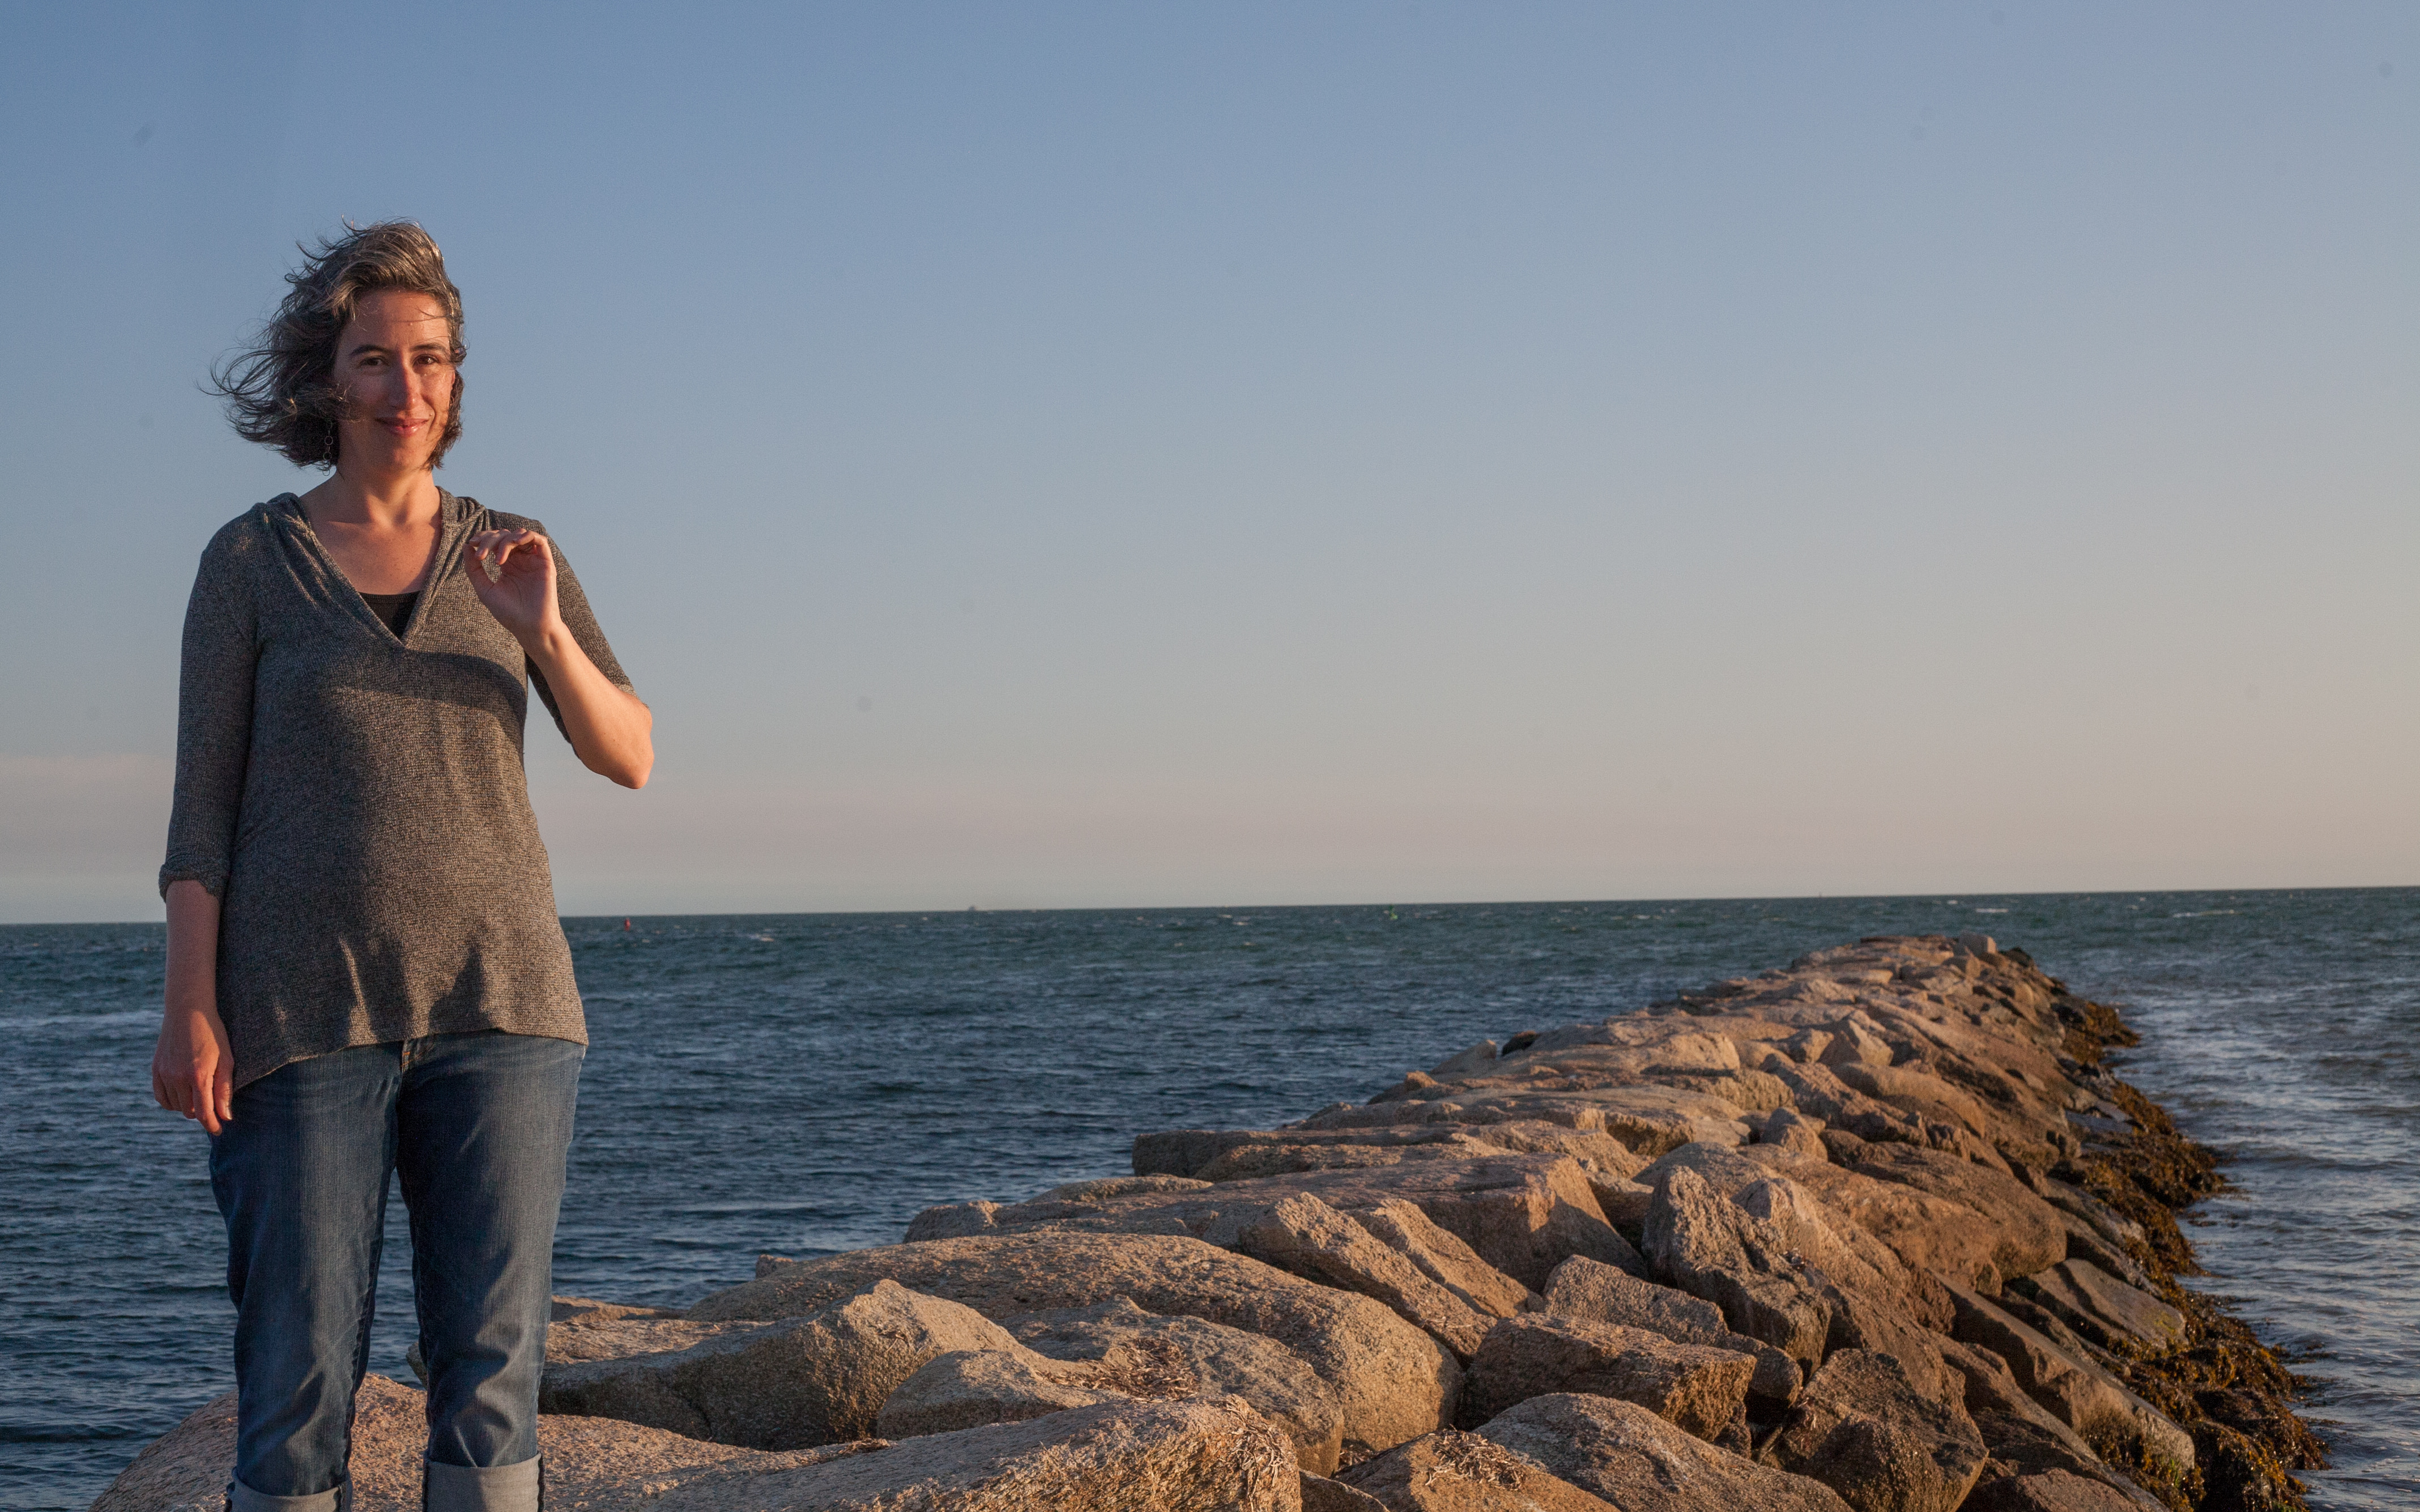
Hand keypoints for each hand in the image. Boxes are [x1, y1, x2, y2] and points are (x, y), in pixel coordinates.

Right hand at [153, 1000, 233, 1134]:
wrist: (188, 1011)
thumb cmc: (213, 1034)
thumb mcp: (227, 1059)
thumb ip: (224, 1090)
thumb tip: (225, 1117)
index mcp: (198, 1075)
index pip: (204, 1112)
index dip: (212, 1125)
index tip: (219, 1130)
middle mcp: (177, 1077)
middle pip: (189, 1111)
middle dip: (203, 1113)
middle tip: (213, 1105)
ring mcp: (164, 1074)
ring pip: (175, 1106)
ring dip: (188, 1107)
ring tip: (200, 1096)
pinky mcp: (155, 1070)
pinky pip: (161, 1098)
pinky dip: (172, 1101)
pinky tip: (183, 1096)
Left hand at [463, 528, 561, 648]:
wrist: (530, 626)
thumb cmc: (508, 612)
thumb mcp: (484, 589)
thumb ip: (473, 569)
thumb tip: (467, 546)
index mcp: (507, 564)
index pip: (495, 541)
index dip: (483, 537)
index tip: (472, 544)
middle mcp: (521, 560)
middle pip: (505, 535)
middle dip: (489, 540)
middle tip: (481, 556)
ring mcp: (533, 560)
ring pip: (520, 534)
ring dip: (505, 540)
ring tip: (497, 558)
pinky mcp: (545, 563)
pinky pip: (539, 540)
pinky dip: (524, 537)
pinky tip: (511, 548)